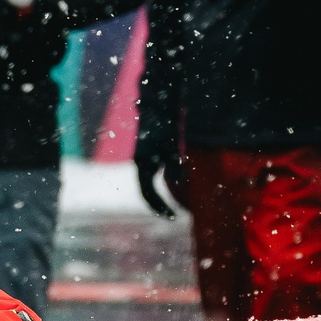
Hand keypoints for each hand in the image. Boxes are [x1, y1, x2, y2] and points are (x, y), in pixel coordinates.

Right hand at [136, 99, 183, 218]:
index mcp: (142, 164)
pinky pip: (155, 172)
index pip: (147, 194)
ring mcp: (144, 157)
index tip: (172, 216)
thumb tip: (179, 185)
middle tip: (173, 214)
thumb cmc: (165, 125)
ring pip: (150, 181)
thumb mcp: (171, 147)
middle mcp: (140, 162)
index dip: (159, 207)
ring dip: (161, 193)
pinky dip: (164, 180)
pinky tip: (177, 180)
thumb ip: (174, 167)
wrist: (158, 104)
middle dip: (159, 203)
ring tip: (176, 201)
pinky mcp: (150, 150)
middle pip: (147, 190)